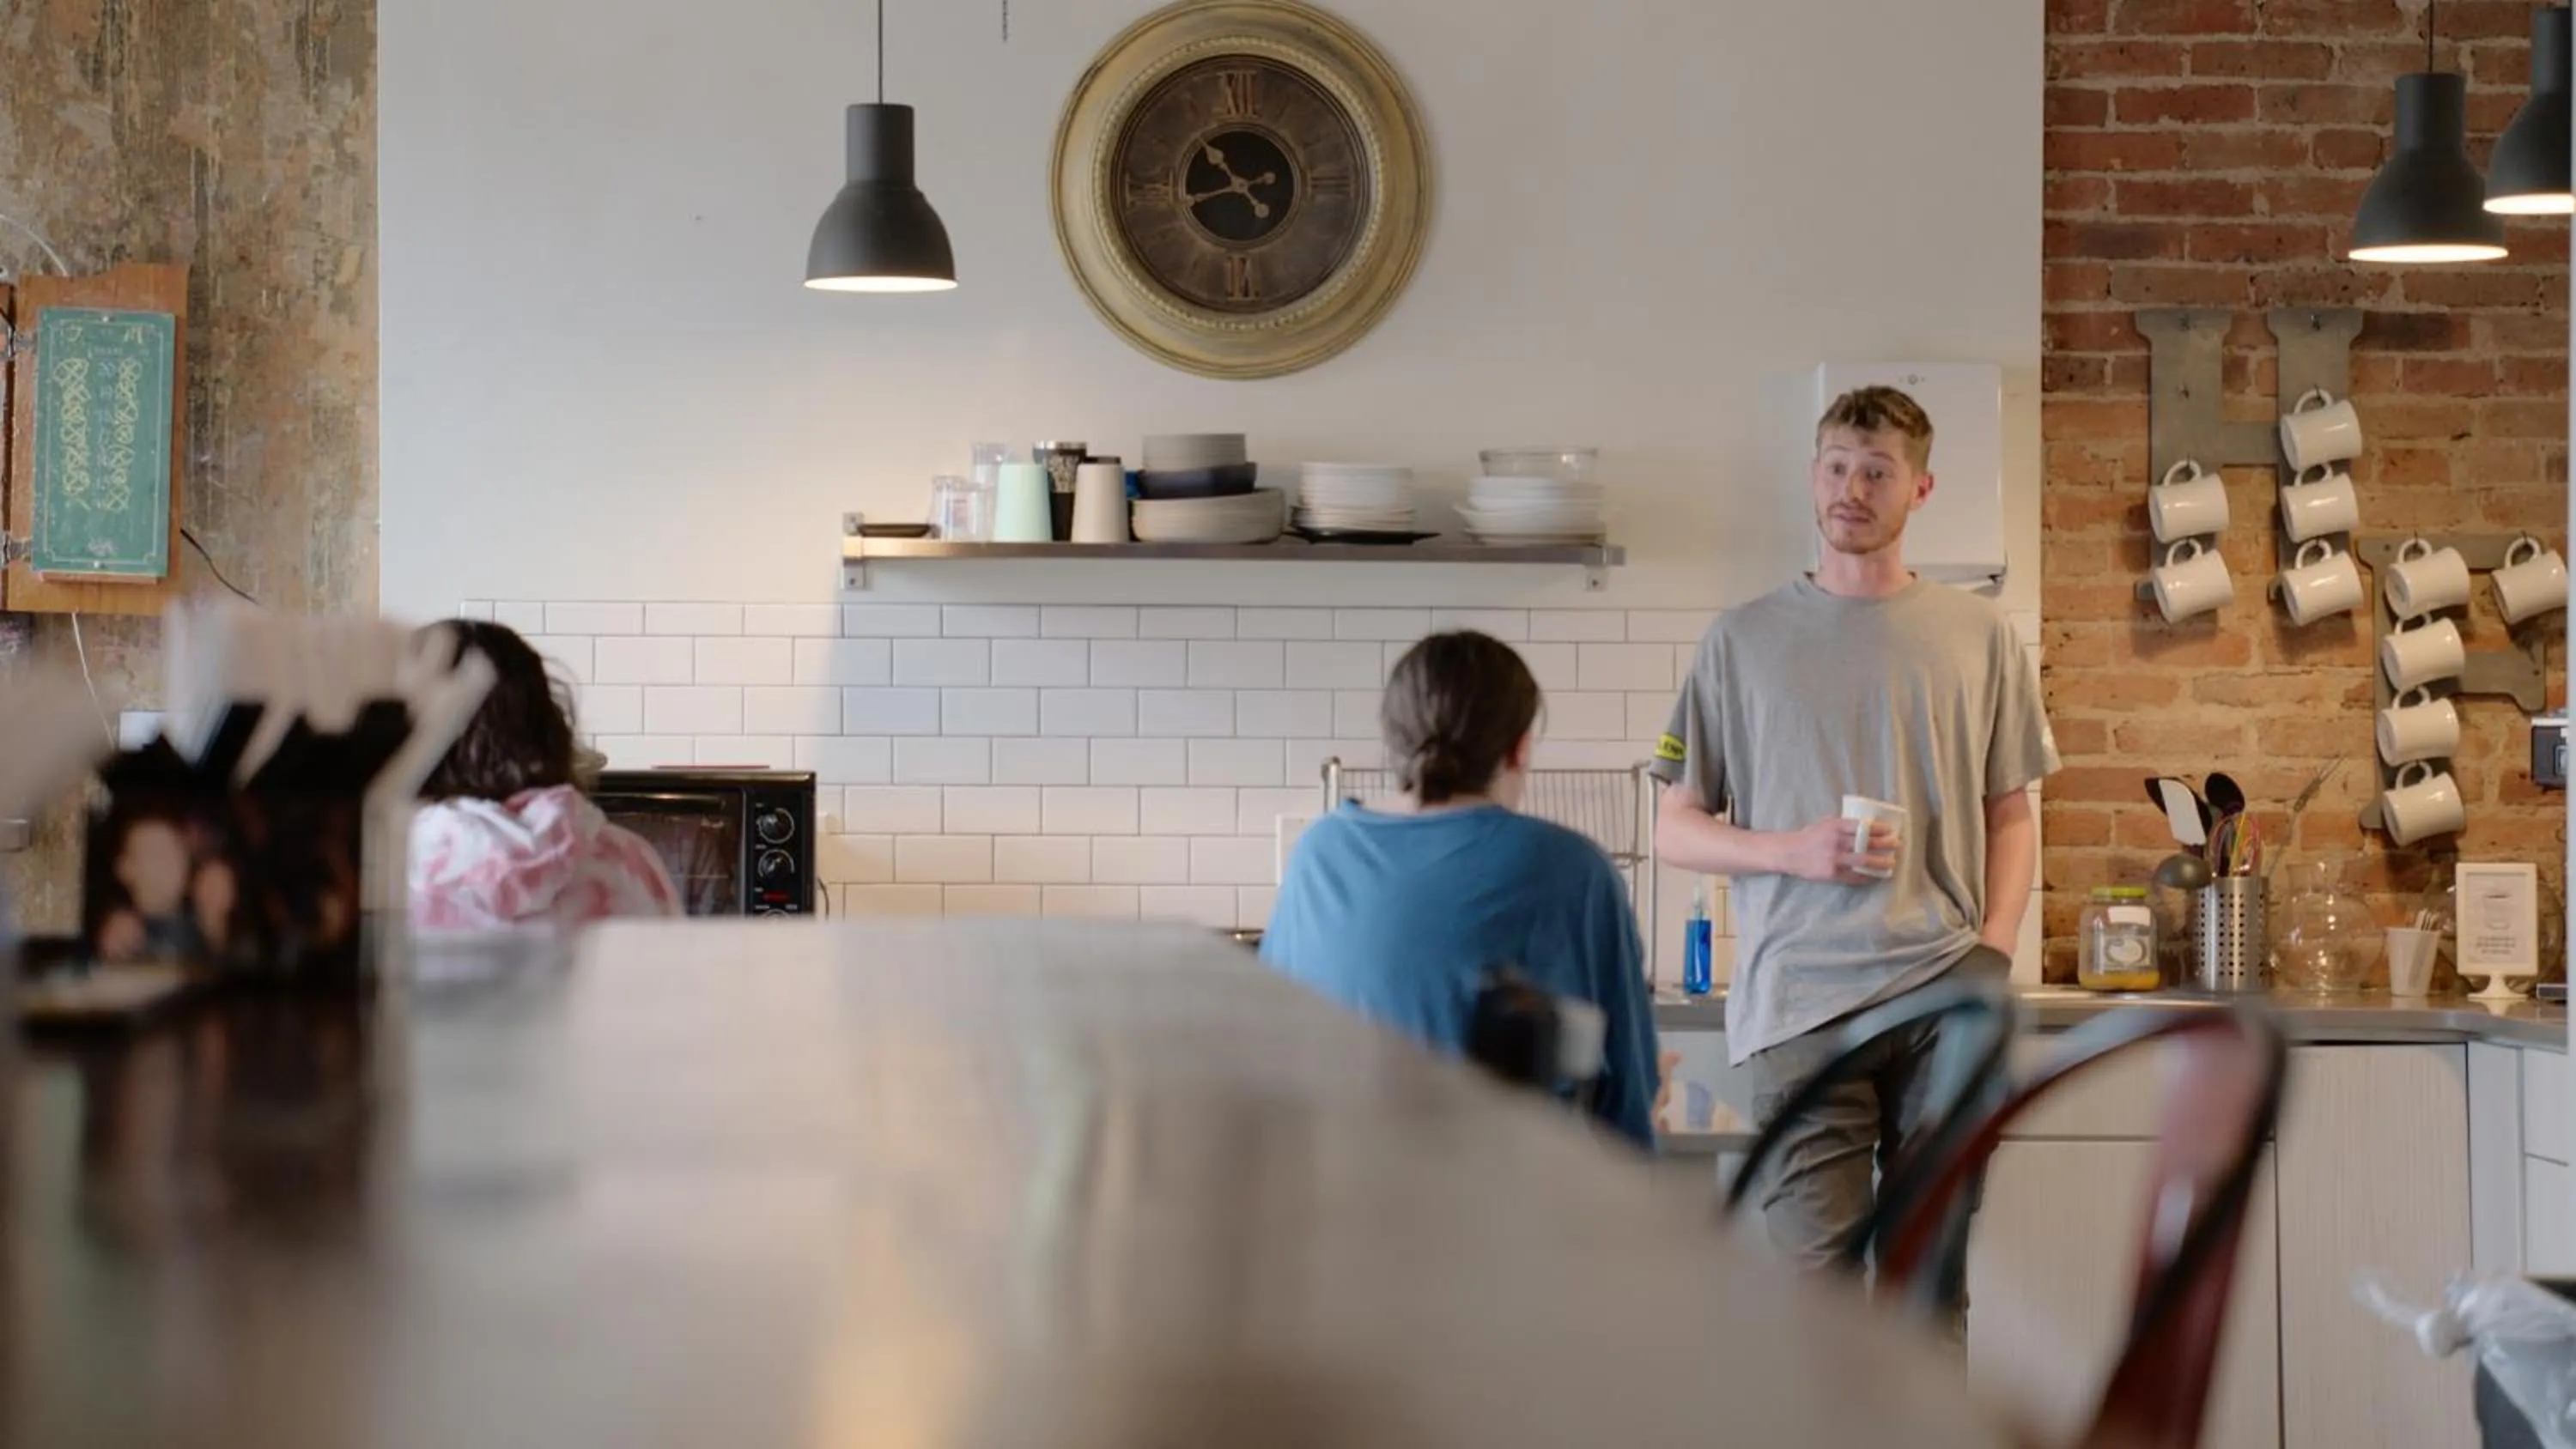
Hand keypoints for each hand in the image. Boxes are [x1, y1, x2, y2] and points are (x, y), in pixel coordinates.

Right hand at [1777, 817, 1896, 884]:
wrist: (1790, 853)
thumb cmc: (1809, 836)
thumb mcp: (1825, 824)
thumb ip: (1843, 825)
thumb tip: (1866, 826)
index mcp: (1835, 826)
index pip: (1863, 826)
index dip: (1879, 828)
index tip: (1891, 830)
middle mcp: (1836, 841)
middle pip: (1867, 843)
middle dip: (1885, 844)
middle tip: (1897, 844)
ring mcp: (1835, 859)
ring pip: (1864, 860)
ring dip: (1881, 862)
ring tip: (1892, 862)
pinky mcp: (1832, 873)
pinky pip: (1854, 876)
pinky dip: (1867, 876)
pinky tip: (1875, 876)